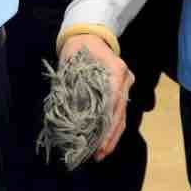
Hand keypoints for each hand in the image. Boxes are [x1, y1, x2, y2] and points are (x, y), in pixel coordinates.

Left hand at [58, 32, 132, 159]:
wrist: (89, 35)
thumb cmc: (78, 48)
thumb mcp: (70, 62)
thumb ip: (70, 84)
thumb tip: (66, 110)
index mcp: (114, 71)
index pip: (112, 101)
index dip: (105, 123)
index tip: (97, 139)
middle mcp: (124, 80)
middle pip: (119, 113)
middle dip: (108, 136)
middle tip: (98, 154)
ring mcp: (125, 86)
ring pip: (122, 116)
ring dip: (112, 137)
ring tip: (101, 154)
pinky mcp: (121, 92)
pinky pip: (119, 114)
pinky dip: (112, 129)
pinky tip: (105, 143)